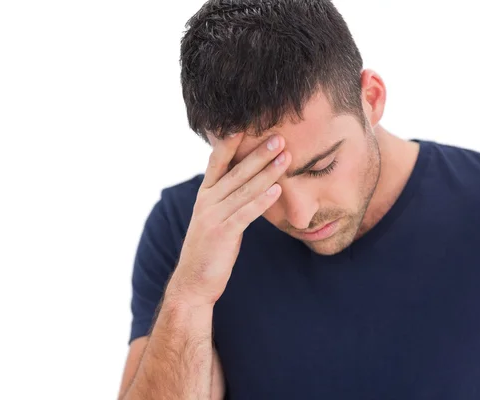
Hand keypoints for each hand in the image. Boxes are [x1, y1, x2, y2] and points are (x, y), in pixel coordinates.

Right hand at [167, 132, 290, 306]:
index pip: (217, 162)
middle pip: (235, 171)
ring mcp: (213, 217)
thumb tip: (246, 181)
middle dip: (259, 153)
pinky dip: (262, 201)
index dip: (231, 142)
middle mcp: (206, 201)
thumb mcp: (214, 218)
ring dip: (267, 172)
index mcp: (205, 195)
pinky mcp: (222, 234)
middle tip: (279, 136)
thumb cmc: (209, 249)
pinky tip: (277, 190)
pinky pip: (245, 213)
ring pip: (243, 189)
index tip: (247, 123)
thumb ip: (226, 198)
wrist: (193, 282)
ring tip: (286, 157)